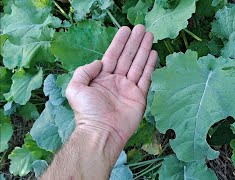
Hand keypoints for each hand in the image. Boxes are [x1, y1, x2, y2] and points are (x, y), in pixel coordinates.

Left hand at [66, 25, 157, 148]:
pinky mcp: (139, 96)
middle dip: (134, 42)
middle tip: (142, 28)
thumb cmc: (87, 112)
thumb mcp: (76, 88)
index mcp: (102, 78)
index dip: (120, 42)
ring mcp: (129, 88)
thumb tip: (98, 63)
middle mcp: (116, 81)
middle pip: (127, 57)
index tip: (126, 29)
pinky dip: (150, 66)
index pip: (112, 55)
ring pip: (138, 64)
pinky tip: (153, 54)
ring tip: (150, 36)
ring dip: (144, 50)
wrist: (102, 132)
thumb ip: (84, 71)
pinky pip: (145, 78)